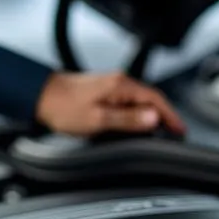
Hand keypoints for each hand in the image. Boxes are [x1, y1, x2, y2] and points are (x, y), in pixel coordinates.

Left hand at [35, 70, 184, 136]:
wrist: (38, 97)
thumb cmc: (62, 107)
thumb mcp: (98, 119)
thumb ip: (128, 120)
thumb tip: (154, 119)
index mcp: (120, 86)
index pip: (156, 100)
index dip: (171, 116)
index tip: (180, 131)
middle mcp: (118, 82)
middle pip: (150, 100)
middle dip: (163, 118)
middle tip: (172, 136)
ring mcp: (109, 86)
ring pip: (138, 102)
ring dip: (148, 117)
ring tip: (156, 135)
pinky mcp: (101, 93)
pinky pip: (126, 104)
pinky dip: (134, 115)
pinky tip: (133, 127)